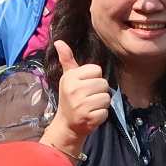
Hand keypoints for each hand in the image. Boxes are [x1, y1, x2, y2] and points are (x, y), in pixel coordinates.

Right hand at [42, 39, 109, 158]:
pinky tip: (91, 115)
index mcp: (71, 78)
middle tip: (88, 97)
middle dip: (99, 91)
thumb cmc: (70, 97)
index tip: (85, 85)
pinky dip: (101, 115)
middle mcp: (74, 90)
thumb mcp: (68, 77)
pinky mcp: (89, 118)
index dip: (94, 78)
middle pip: (103, 83)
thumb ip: (67, 59)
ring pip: (106, 97)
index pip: (97, 70)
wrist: (66, 124)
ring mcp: (81, 105)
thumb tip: (59, 41)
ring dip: (101, 103)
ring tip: (90, 106)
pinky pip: (106, 112)